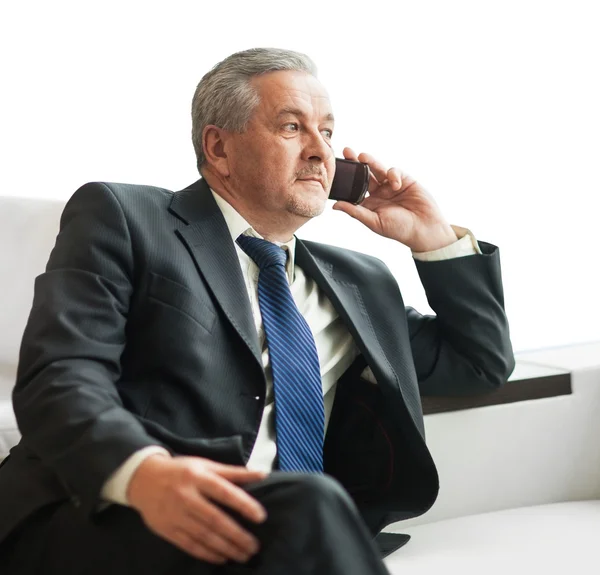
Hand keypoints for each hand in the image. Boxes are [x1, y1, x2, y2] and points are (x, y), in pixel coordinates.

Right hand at [127, 454, 267, 564]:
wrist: (143, 479)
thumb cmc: (182, 470)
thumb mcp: (206, 465)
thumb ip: (234, 472)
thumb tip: (262, 474)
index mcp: (198, 477)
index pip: (224, 492)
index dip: (243, 504)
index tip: (261, 517)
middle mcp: (186, 496)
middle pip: (215, 519)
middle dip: (237, 535)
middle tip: (254, 546)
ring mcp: (175, 514)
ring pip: (203, 535)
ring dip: (225, 547)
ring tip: (243, 555)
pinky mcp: (167, 529)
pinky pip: (189, 545)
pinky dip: (207, 553)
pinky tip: (222, 558)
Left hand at [332, 148, 457, 251]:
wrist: (425, 229)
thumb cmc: (399, 229)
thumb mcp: (374, 221)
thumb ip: (355, 212)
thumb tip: (335, 206)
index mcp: (369, 203)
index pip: (354, 188)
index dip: (346, 178)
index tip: (336, 169)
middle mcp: (378, 193)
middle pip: (364, 174)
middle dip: (355, 162)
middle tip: (346, 151)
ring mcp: (390, 185)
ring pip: (378, 169)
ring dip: (370, 161)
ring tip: (362, 156)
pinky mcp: (404, 180)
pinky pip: (394, 172)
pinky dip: (393, 174)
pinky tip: (395, 184)